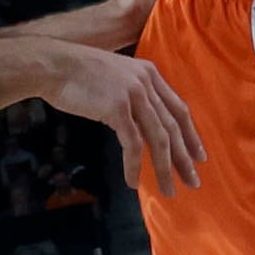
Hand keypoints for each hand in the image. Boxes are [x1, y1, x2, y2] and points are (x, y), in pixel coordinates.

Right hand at [43, 45, 206, 199]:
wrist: (54, 65)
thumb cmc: (79, 75)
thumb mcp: (117, 78)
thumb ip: (134, 95)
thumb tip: (143, 123)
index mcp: (150, 74)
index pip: (179, 109)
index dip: (191, 135)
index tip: (200, 156)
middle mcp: (147, 83)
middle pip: (173, 127)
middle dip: (185, 158)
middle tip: (193, 182)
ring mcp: (134, 95)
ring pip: (158, 139)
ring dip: (164, 168)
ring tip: (168, 190)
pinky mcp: (118, 108)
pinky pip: (132, 144)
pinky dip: (134, 166)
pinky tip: (133, 182)